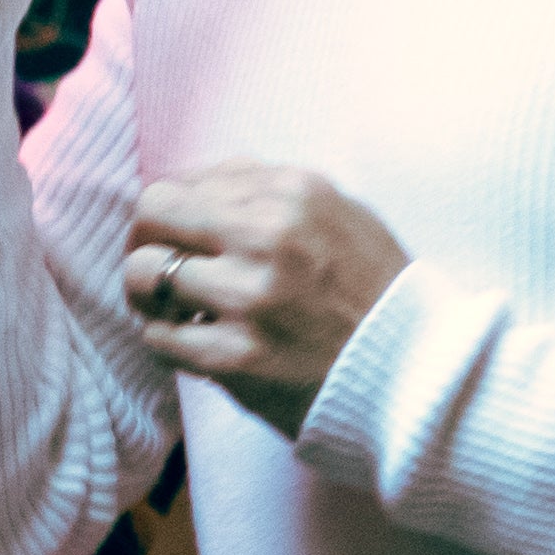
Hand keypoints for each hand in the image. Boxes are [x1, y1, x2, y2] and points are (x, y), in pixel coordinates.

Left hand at [124, 163, 409, 440]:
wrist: (411, 373)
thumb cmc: (370, 293)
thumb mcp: (339, 214)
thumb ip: (270, 190)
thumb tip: (195, 184)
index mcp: (295, 191)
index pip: (186, 181)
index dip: (172, 212)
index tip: (180, 238)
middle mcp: (270, 235)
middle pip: (153, 213)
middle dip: (146, 241)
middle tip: (161, 269)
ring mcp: (251, 297)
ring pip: (142, 274)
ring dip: (150, 295)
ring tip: (177, 310)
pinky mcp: (236, 357)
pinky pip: (158, 337)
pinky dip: (169, 341)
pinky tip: (198, 345)